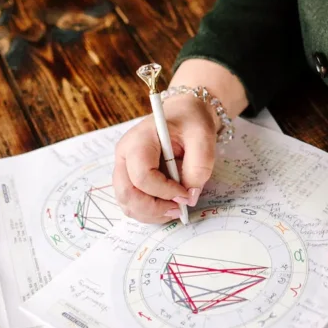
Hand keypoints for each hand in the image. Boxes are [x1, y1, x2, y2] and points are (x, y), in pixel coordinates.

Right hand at [112, 94, 217, 223]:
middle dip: (153, 208)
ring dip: (150, 213)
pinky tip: (167, 207)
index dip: (165, 191)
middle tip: (180, 209)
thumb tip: (189, 198)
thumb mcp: (203, 137)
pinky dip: (148, 212)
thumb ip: (199, 167)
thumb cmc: (190, 121)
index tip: (187, 193)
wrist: (183, 114)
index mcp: (138, 140)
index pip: (142, 176)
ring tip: (176, 209)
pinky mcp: (129, 177)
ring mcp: (124, 167)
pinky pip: (131, 203)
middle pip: (127, 193)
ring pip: (126, 202)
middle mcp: (124, 155)